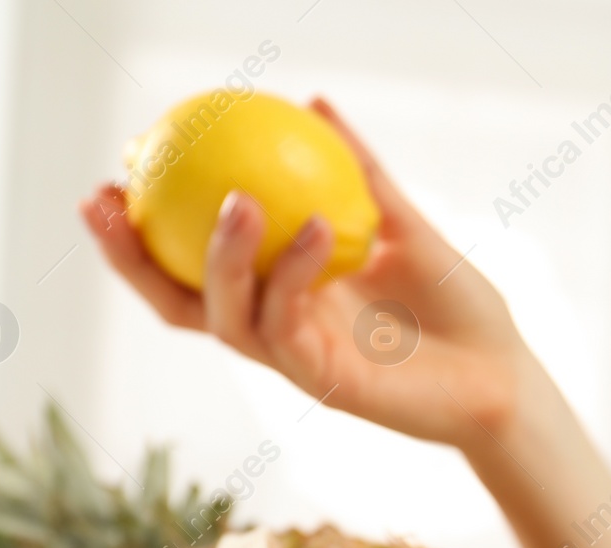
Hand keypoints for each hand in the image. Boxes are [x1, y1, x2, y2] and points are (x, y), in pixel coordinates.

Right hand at [80, 98, 537, 451]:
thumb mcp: (405, 228)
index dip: (141, 231)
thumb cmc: (458, 309)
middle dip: (129, 257)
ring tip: (236, 199)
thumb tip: (315, 101)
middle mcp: (276, 329)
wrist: (504, 375)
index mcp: (281, 294)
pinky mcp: (326, 383)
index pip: (191, 265)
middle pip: (177, 301)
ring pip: (225, 316)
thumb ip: (362, 174)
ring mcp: (296, 359)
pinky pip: (292, 324)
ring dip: (220, 256)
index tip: (115, 171)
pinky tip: (316, 223)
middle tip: (105, 198)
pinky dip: (296, 273)